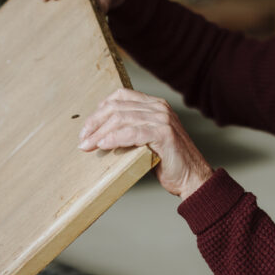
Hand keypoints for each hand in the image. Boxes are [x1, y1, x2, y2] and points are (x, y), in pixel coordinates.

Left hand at [79, 89, 212, 199]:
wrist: (192, 179)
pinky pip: (132, 132)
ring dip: (100, 133)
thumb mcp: (146, 141)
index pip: (121, 96)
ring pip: (121, 119)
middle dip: (95, 123)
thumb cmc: (167, 163)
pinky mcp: (164, 134)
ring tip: (88, 145)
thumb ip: (130, 130)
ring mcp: (163, 119)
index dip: (100, 109)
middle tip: (82, 139)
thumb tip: (99, 134)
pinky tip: (103, 145)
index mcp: (155, 105)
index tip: (87, 128)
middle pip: (117, 107)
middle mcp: (159, 108)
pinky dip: (114, 138)